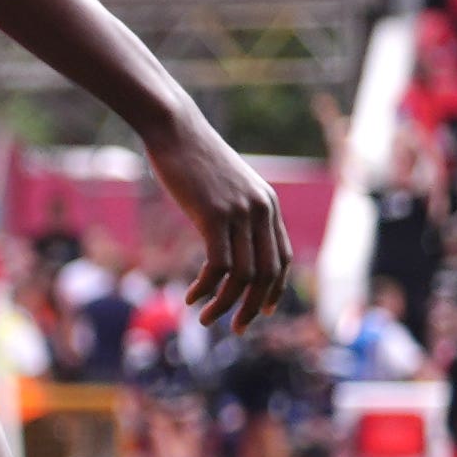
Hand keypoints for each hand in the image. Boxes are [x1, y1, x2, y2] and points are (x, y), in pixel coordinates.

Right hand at [147, 114, 293, 328]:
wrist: (174, 128)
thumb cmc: (191, 154)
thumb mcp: (222, 184)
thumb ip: (232, 208)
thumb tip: (223, 231)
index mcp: (268, 204)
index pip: (281, 259)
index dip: (273, 291)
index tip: (258, 312)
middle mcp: (262, 210)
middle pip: (267, 274)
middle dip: (252, 307)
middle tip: (233, 327)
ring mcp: (240, 213)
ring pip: (243, 275)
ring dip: (225, 304)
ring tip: (206, 319)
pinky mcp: (214, 215)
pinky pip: (218, 265)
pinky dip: (206, 288)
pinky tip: (191, 296)